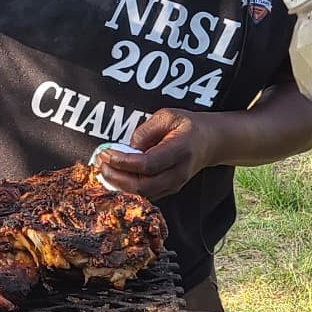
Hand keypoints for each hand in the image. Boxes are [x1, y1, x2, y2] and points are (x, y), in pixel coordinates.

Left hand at [92, 110, 217, 201]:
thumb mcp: (167, 116)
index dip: (123, 161)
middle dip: (117, 177)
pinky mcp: (169, 190)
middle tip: (101, 163)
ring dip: (119, 184)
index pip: (147, 164)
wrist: (210, 142)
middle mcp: (179, 172)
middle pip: (143, 186)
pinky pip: (145, 194)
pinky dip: (126, 188)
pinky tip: (115, 175)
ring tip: (104, 168)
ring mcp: (175, 185)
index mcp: (180, 150)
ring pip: (143, 194)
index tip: (106, 153)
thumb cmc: (186, 125)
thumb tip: (127, 148)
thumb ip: (145, 131)